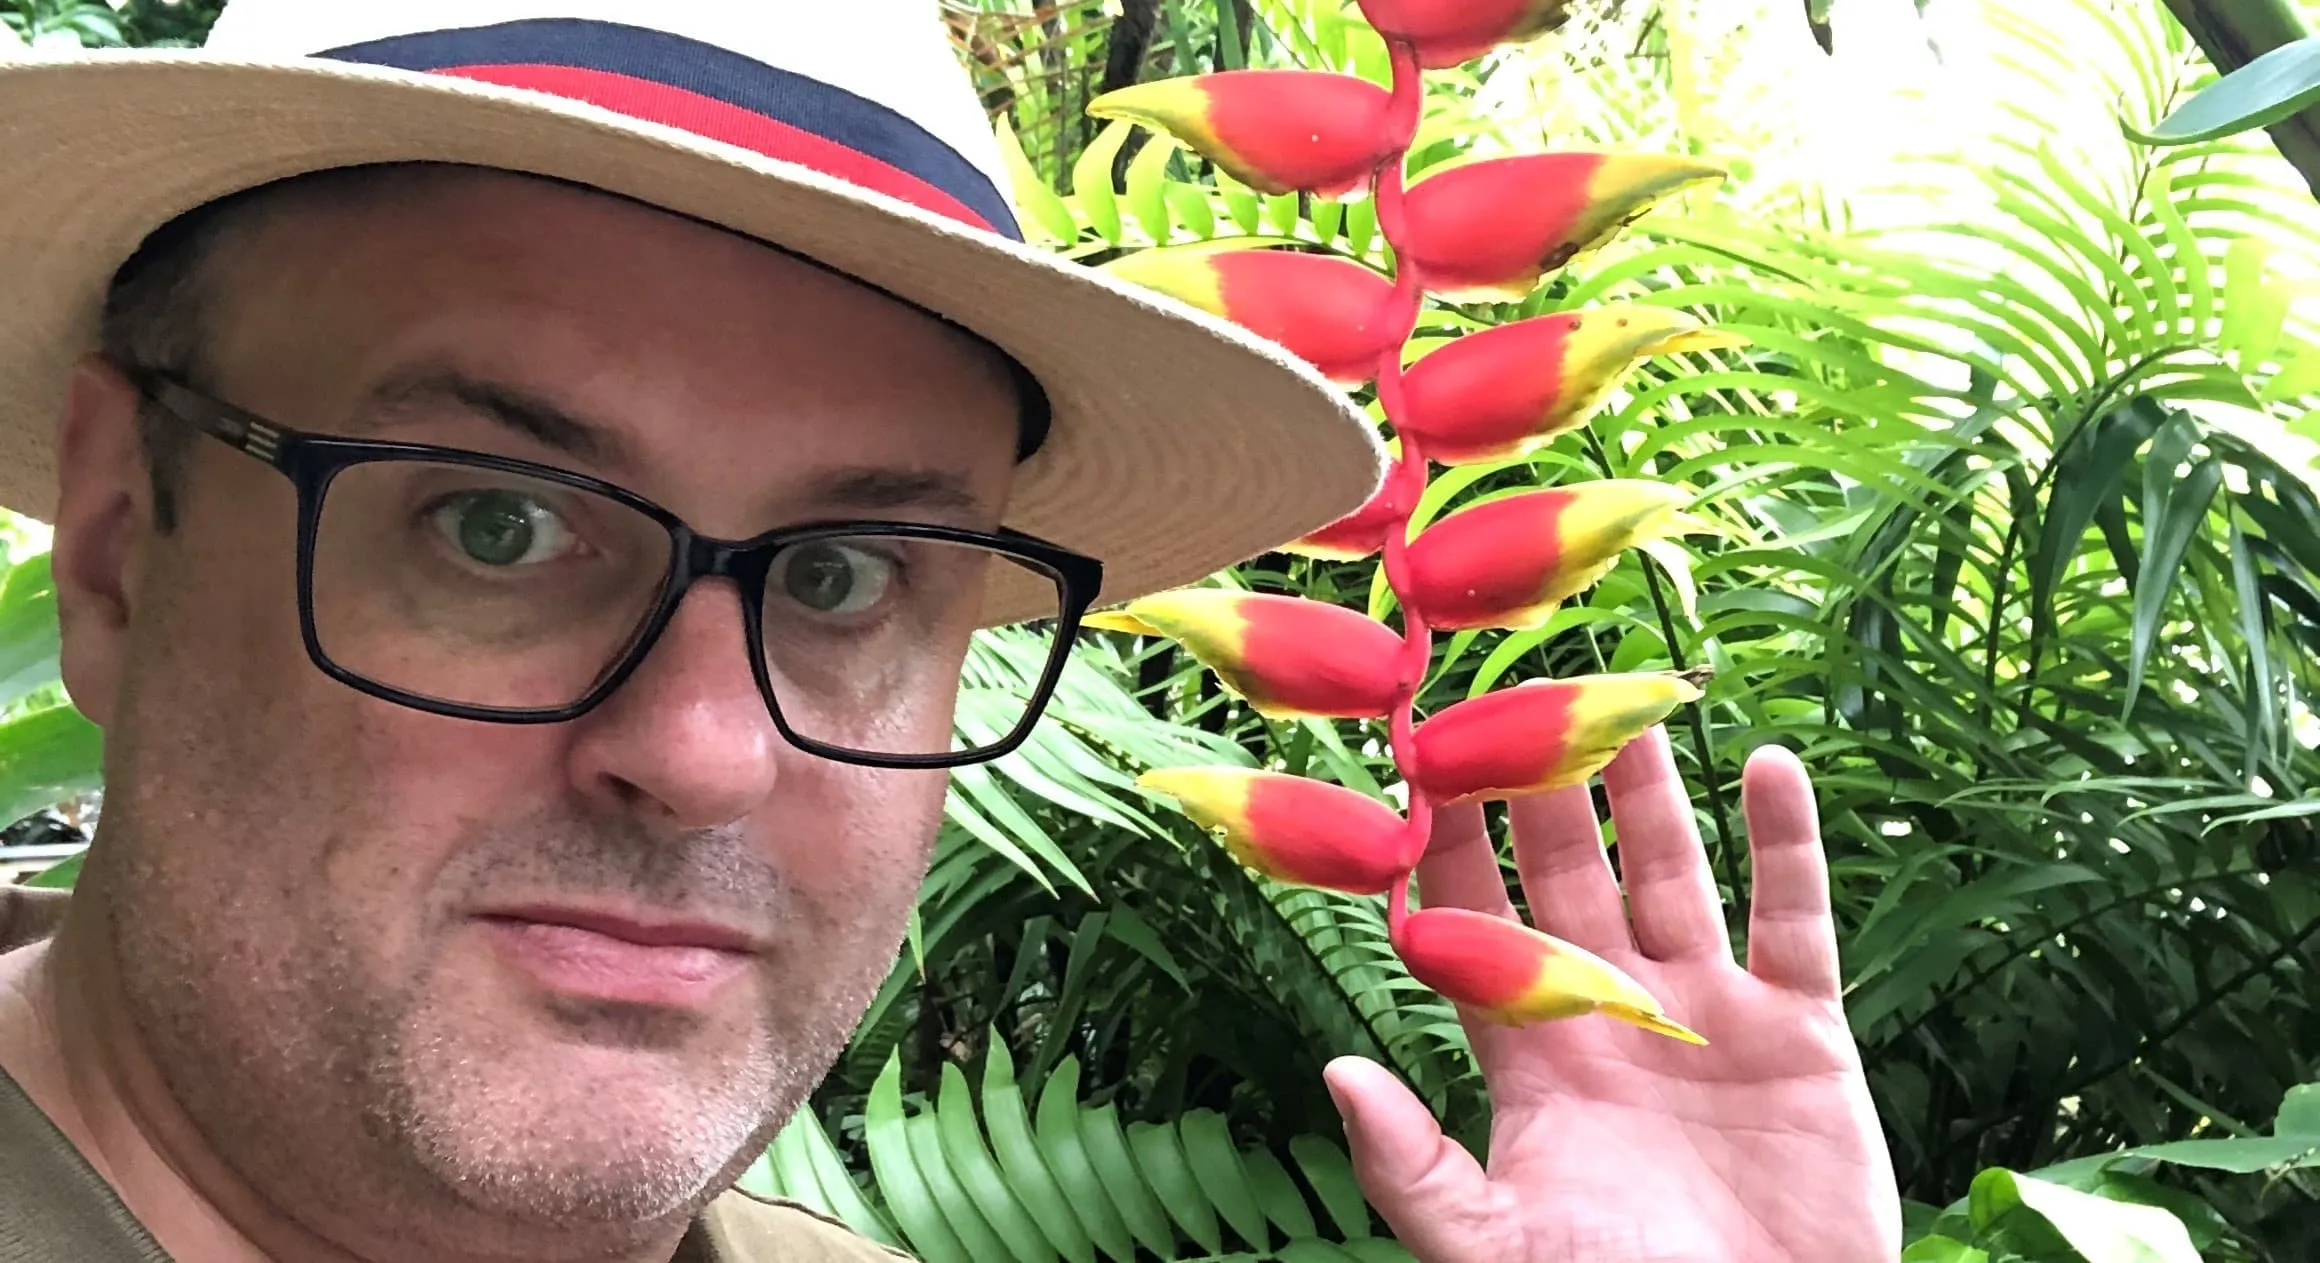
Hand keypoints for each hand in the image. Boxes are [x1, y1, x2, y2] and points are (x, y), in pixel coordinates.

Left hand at [1326, 728, 1901, 1261]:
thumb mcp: (1494, 1246)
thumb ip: (1410, 1166)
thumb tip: (1335, 1074)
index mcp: (1532, 1059)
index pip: (1476, 924)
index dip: (1447, 847)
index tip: (1416, 759)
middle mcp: (1612, 1016)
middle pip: (1567, 874)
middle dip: (1540, 788)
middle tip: (1516, 687)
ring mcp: (1708, 1016)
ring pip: (1669, 872)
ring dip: (1649, 793)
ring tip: (1628, 703)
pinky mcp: (1802, 1032)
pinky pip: (1793, 915)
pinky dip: (1785, 841)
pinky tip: (1767, 764)